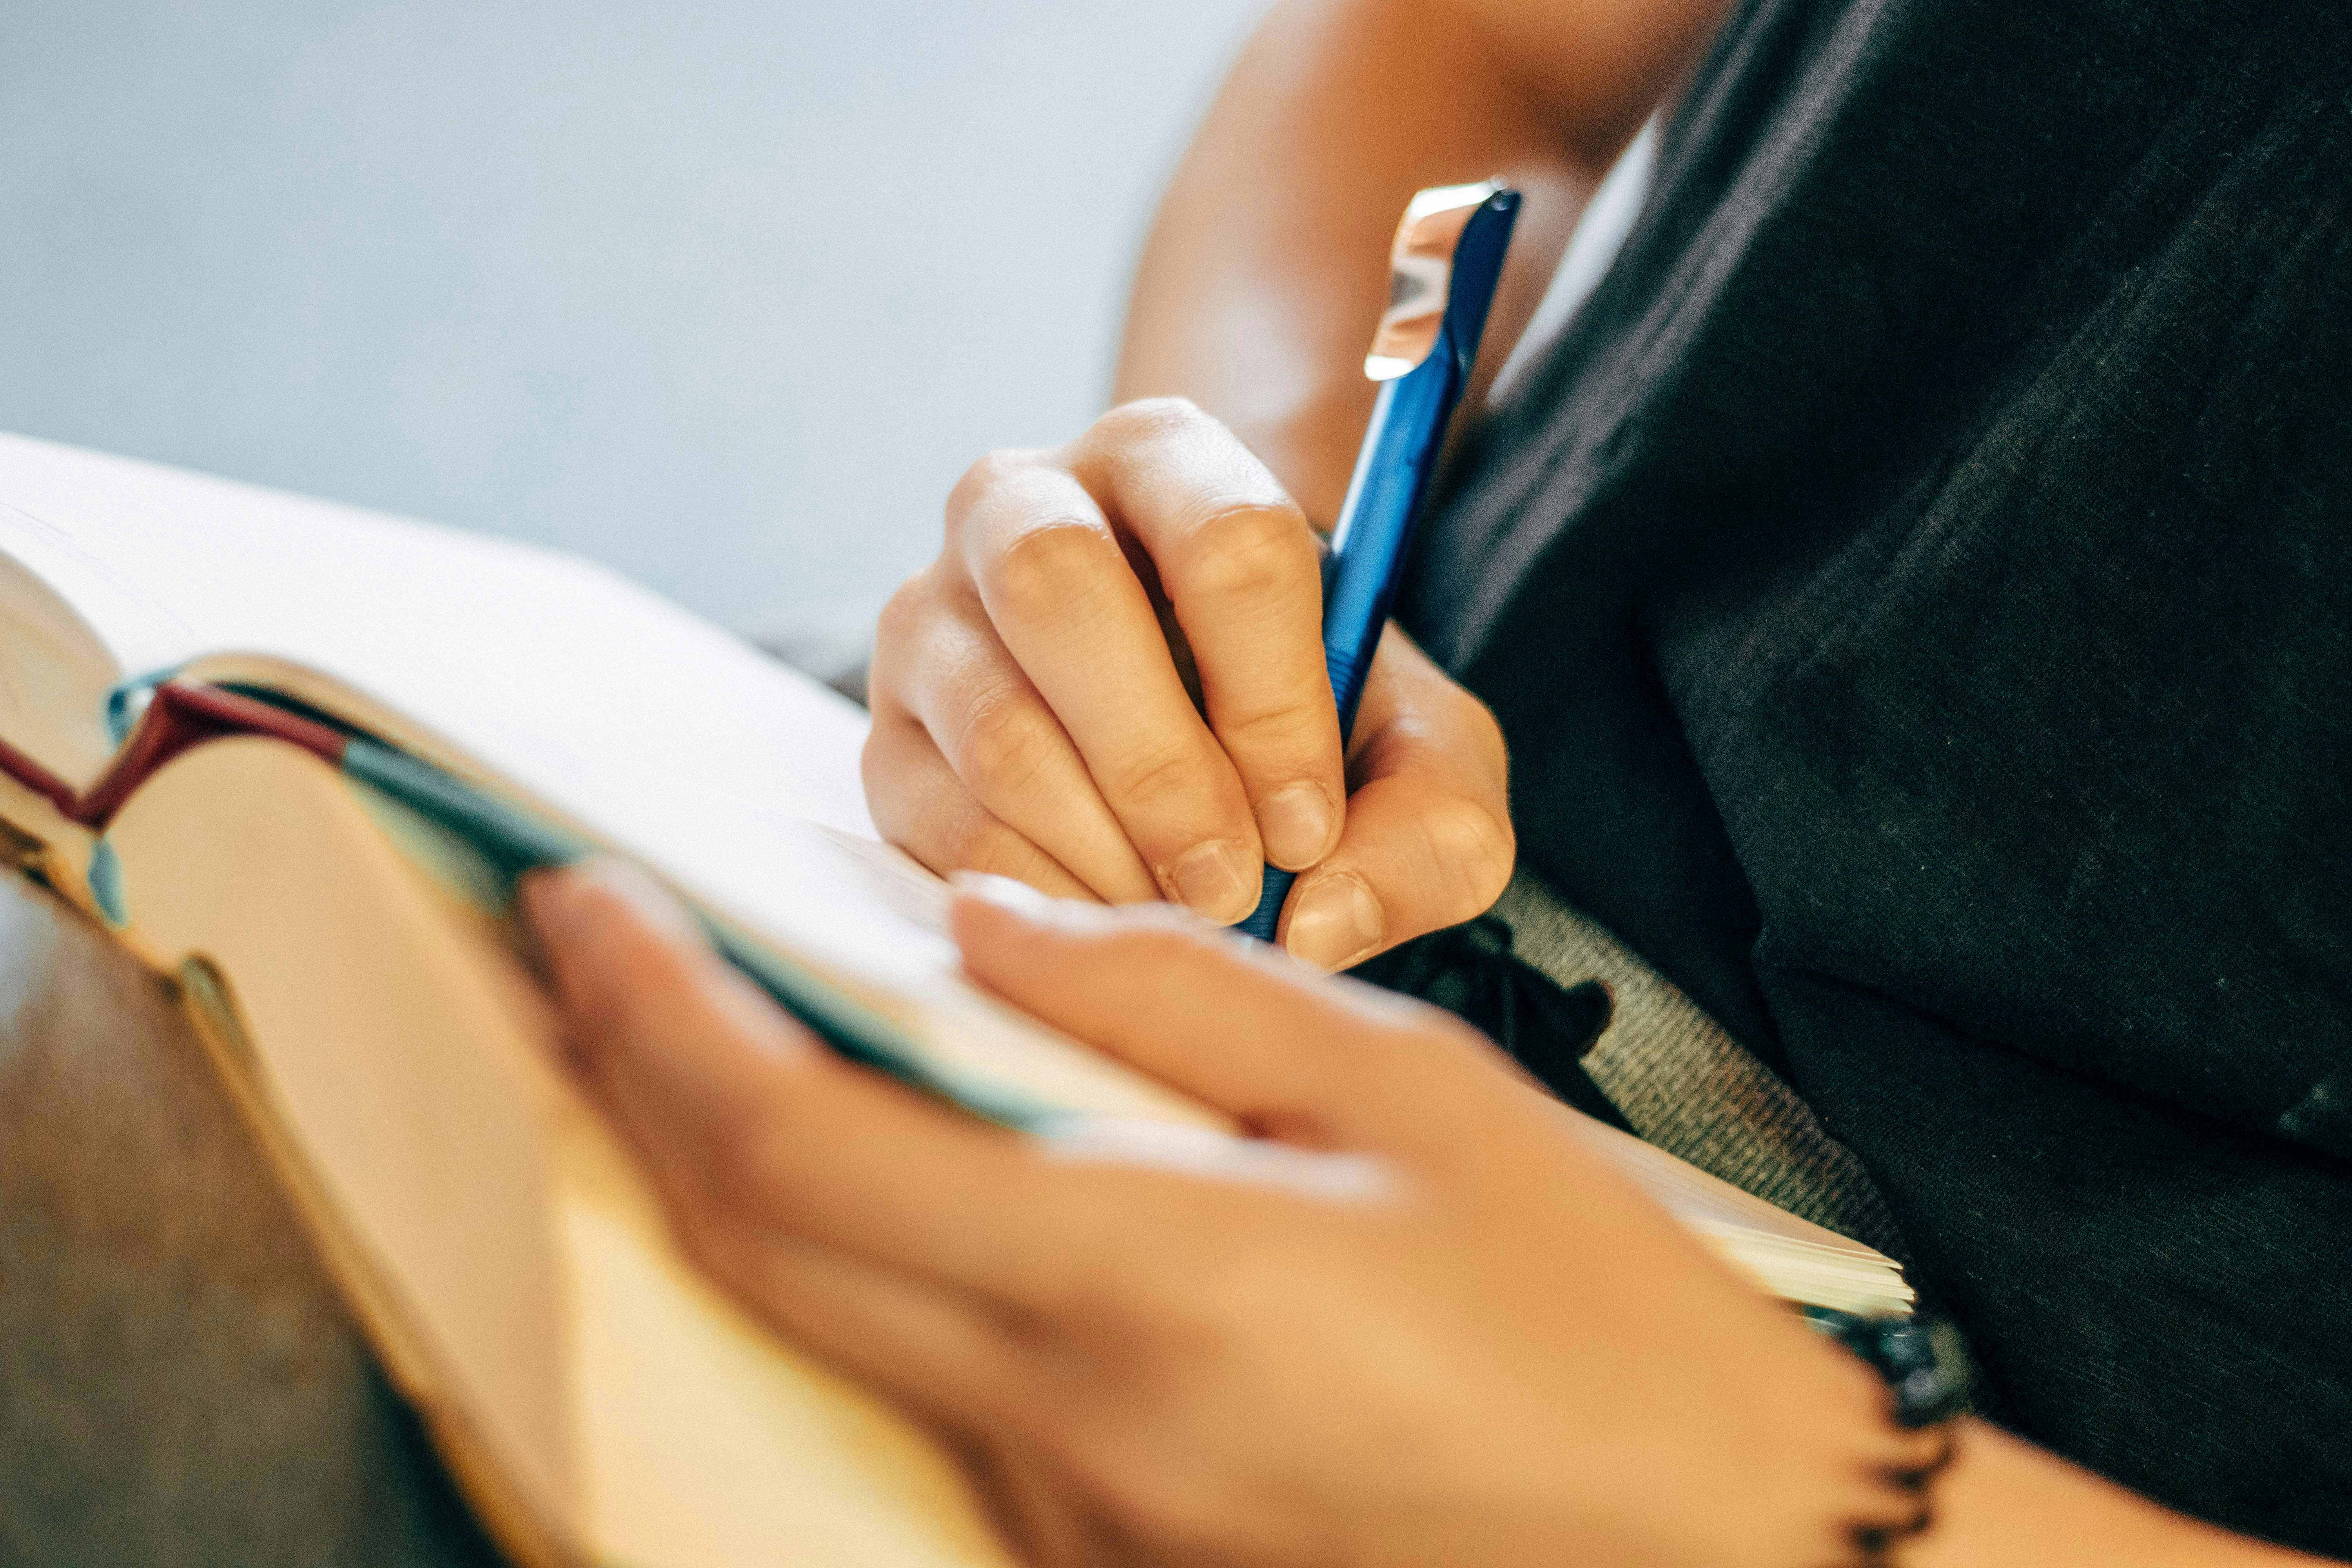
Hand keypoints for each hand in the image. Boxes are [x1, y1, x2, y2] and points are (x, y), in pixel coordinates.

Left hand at [525, 861, 1929, 1567]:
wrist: (1703, 1535)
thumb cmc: (1588, 1300)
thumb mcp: (1407, 1086)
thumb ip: (1174, 993)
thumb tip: (978, 931)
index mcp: (1152, 1283)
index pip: (800, 1153)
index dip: (659, 1024)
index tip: (583, 905)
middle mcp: (1074, 1427)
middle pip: (764, 1248)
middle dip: (642, 1086)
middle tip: (592, 951)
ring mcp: (1078, 1515)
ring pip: (835, 1325)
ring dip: (755, 1175)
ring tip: (734, 1035)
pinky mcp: (1107, 1554)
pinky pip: (937, 1390)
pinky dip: (876, 1262)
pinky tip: (907, 1170)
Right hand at [863, 398, 1513, 969]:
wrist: (1195, 724)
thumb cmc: (1312, 723)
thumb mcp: (1422, 760)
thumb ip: (1431, 828)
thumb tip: (1319, 920)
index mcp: (1169, 459)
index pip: (1226, 540)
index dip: (1275, 700)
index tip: (1308, 825)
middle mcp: (1023, 500)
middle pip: (1060, 586)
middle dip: (1159, 766)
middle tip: (1231, 884)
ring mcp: (932, 614)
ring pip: (996, 721)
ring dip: (1102, 846)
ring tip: (1179, 909)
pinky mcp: (886, 733)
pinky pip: (942, 819)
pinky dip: (1039, 893)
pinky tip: (1108, 920)